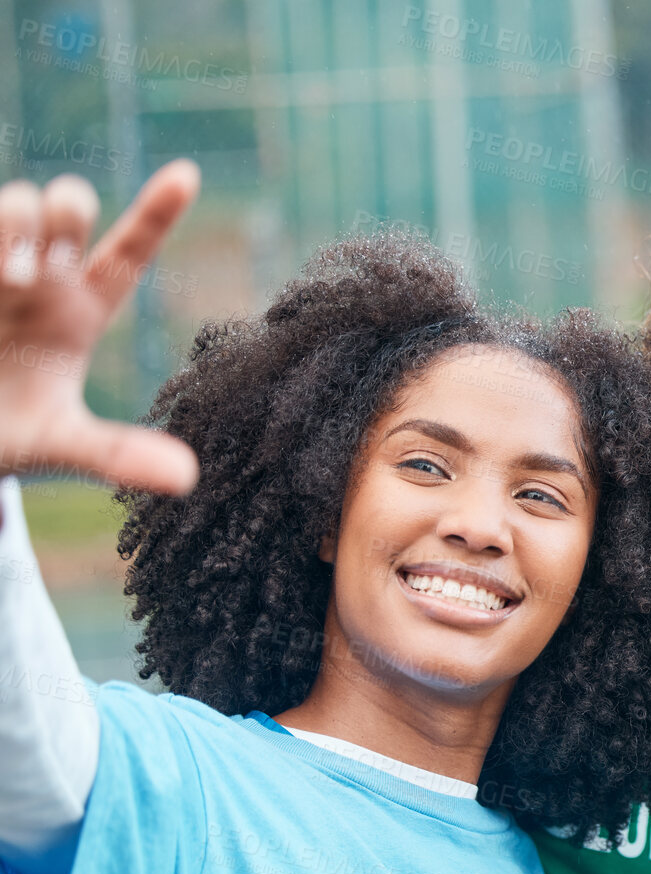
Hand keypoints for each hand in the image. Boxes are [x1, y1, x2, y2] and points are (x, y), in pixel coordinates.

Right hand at [0, 160, 200, 493]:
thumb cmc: (7, 432)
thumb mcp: (61, 445)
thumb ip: (117, 455)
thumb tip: (189, 478)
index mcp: (79, 311)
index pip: (127, 252)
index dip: (156, 213)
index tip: (188, 173)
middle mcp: (40, 278)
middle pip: (67, 210)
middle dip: (65, 211)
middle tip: (48, 264)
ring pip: (15, 204)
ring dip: (17, 224)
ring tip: (12, 278)